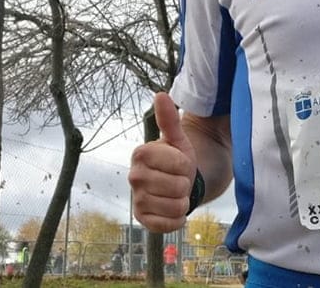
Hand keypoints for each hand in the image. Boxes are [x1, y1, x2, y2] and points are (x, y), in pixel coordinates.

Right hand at [128, 92, 198, 231]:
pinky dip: (178, 219)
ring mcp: (136, 199)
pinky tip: (173, 209)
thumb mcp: (176, 139)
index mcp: (141, 153)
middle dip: (185, 184)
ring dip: (183, 201)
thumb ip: (168, 119)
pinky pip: (168, 224)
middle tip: (178, 179)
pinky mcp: (141, 219)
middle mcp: (134, 176)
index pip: (178, 164)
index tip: (180, 162)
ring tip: (176, 193)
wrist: (173, 183)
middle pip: (178, 187)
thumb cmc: (176, 158)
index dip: (186, 165)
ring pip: (176, 206)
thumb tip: (160, 94)